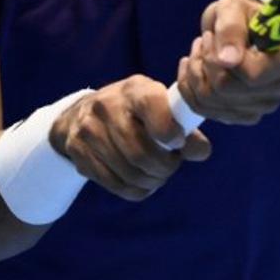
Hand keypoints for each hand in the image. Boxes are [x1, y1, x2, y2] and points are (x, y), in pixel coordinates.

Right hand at [48, 75, 210, 200]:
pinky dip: (136, 190)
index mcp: (134, 90)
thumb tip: (201, 150)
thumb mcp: (159, 107)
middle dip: (165, 167)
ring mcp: (88, 129)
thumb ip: (185, 127)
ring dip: (152, 181)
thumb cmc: (134, 112)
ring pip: (129, 173)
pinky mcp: (78, 151)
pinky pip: (115, 185)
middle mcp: (107, 106)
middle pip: (141, 152)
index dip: (170, 132)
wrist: (82, 114)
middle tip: (171, 165)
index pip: (152, 106)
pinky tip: (141, 181)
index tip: (178, 142)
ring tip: (157, 173)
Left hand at [176, 0, 279, 124]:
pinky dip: (188, 84)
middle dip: (205, 61)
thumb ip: (231, 30)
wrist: (238, 25)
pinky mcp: (242, 115)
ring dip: (194, 71)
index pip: (252, 76)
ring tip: (200, 48)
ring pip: (210, 101)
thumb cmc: (240, 13)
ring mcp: (263, 105)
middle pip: (225, 90)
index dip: (222, 58)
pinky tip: (194, 64)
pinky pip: (201, 108)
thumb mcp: (233, 9)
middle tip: (205, 39)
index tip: (214, 36)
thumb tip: (228, 60)